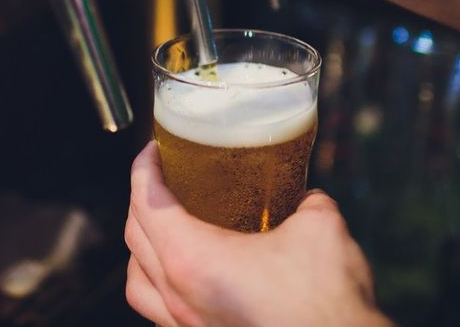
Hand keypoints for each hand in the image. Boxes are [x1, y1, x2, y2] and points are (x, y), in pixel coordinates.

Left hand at [125, 142, 391, 326]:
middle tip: (162, 177)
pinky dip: (158, 283)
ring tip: (164, 225)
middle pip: (135, 236)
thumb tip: (306, 197)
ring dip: (142, 245)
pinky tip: (188, 274)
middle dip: (141, 198)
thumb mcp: (320, 227)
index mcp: (193, 260)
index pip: (147, 202)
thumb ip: (307, 201)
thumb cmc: (325, 302)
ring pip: (137, 280)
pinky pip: (157, 311)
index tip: (152, 149)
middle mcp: (179, 297)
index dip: (143, 168)